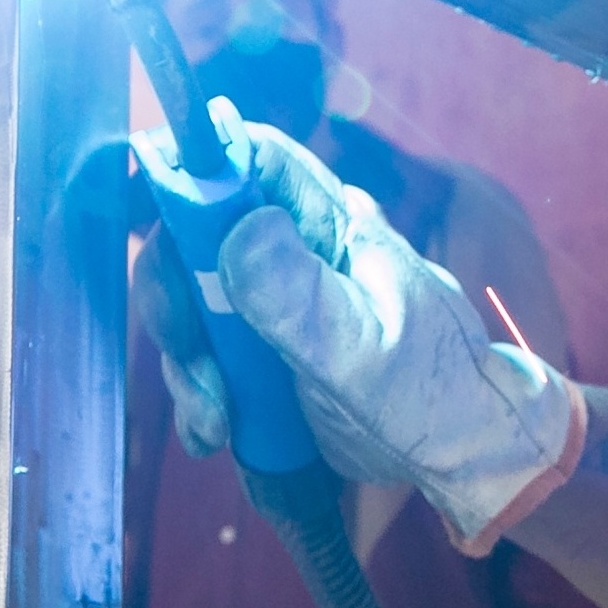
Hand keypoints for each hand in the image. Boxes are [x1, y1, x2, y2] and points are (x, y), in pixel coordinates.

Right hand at [138, 110, 584, 553]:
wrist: (463, 449)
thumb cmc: (432, 394)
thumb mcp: (364, 351)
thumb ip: (300, 294)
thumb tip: (242, 223)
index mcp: (331, 224)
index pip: (251, 158)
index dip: (189, 172)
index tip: (145, 224)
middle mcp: (297, 245)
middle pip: (196, 236)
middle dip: (176, 303)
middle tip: (195, 369)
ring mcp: (277, 296)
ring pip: (194, 300)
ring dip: (187, 362)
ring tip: (215, 424)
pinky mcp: (267, 345)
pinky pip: (210, 350)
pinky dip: (200, 389)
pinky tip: (215, 432)